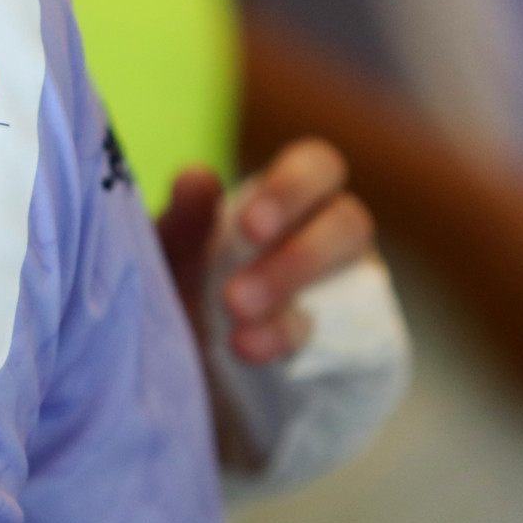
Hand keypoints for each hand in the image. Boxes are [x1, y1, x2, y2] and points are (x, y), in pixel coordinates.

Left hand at [158, 138, 376, 363]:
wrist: (184, 356)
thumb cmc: (181, 281)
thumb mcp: (170, 253)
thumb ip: (181, 221)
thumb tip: (195, 179)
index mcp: (286, 196)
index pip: (316, 166)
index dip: (291, 190)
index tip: (249, 228)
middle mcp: (326, 232)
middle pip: (350, 222)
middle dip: (299, 258)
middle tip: (236, 297)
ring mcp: (343, 286)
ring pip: (352, 282)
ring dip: (292, 312)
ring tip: (237, 334)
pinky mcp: (344, 337)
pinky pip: (345, 338)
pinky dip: (292, 343)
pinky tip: (250, 350)